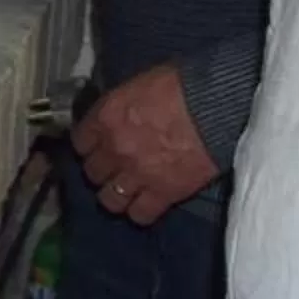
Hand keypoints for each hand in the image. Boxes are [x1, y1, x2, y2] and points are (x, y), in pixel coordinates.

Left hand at [72, 62, 217, 224]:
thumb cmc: (184, 85)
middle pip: (92, 173)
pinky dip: (141, 211)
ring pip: (110, 200)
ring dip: (117, 195)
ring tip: (128, 190)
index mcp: (107, 117)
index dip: (89, 145)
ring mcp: (137, 174)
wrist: (218, 106)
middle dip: (103, 171)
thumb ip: (122, 106)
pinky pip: (139, 215)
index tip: (97, 146)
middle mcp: (115, 148)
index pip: (80, 142)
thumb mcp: (140, 84)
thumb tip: (118, 115)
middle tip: (115, 168)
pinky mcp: (163, 194)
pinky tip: (148, 203)